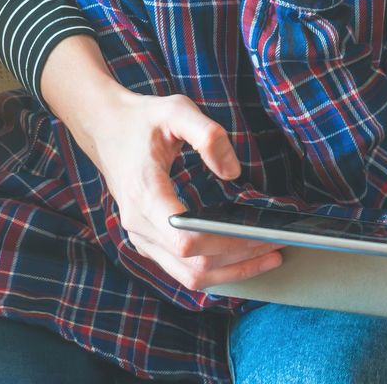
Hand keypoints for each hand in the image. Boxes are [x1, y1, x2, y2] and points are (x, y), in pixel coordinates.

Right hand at [87, 86, 283, 289]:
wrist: (107, 128)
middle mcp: (139, 225)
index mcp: (144, 194)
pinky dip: (217, 271)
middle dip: (240, 259)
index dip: (225, 243)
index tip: (261, 234)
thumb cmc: (143, 119)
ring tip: (271, 256)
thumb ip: (208, 135)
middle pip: (194, 265)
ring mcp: (142, 239)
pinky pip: (184, 270)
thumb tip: (233, 172)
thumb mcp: (176, 110)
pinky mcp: (149, 243)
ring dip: (233, 272)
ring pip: (190, 276)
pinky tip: (245, 258)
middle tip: (279, 243)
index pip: (185, 238)